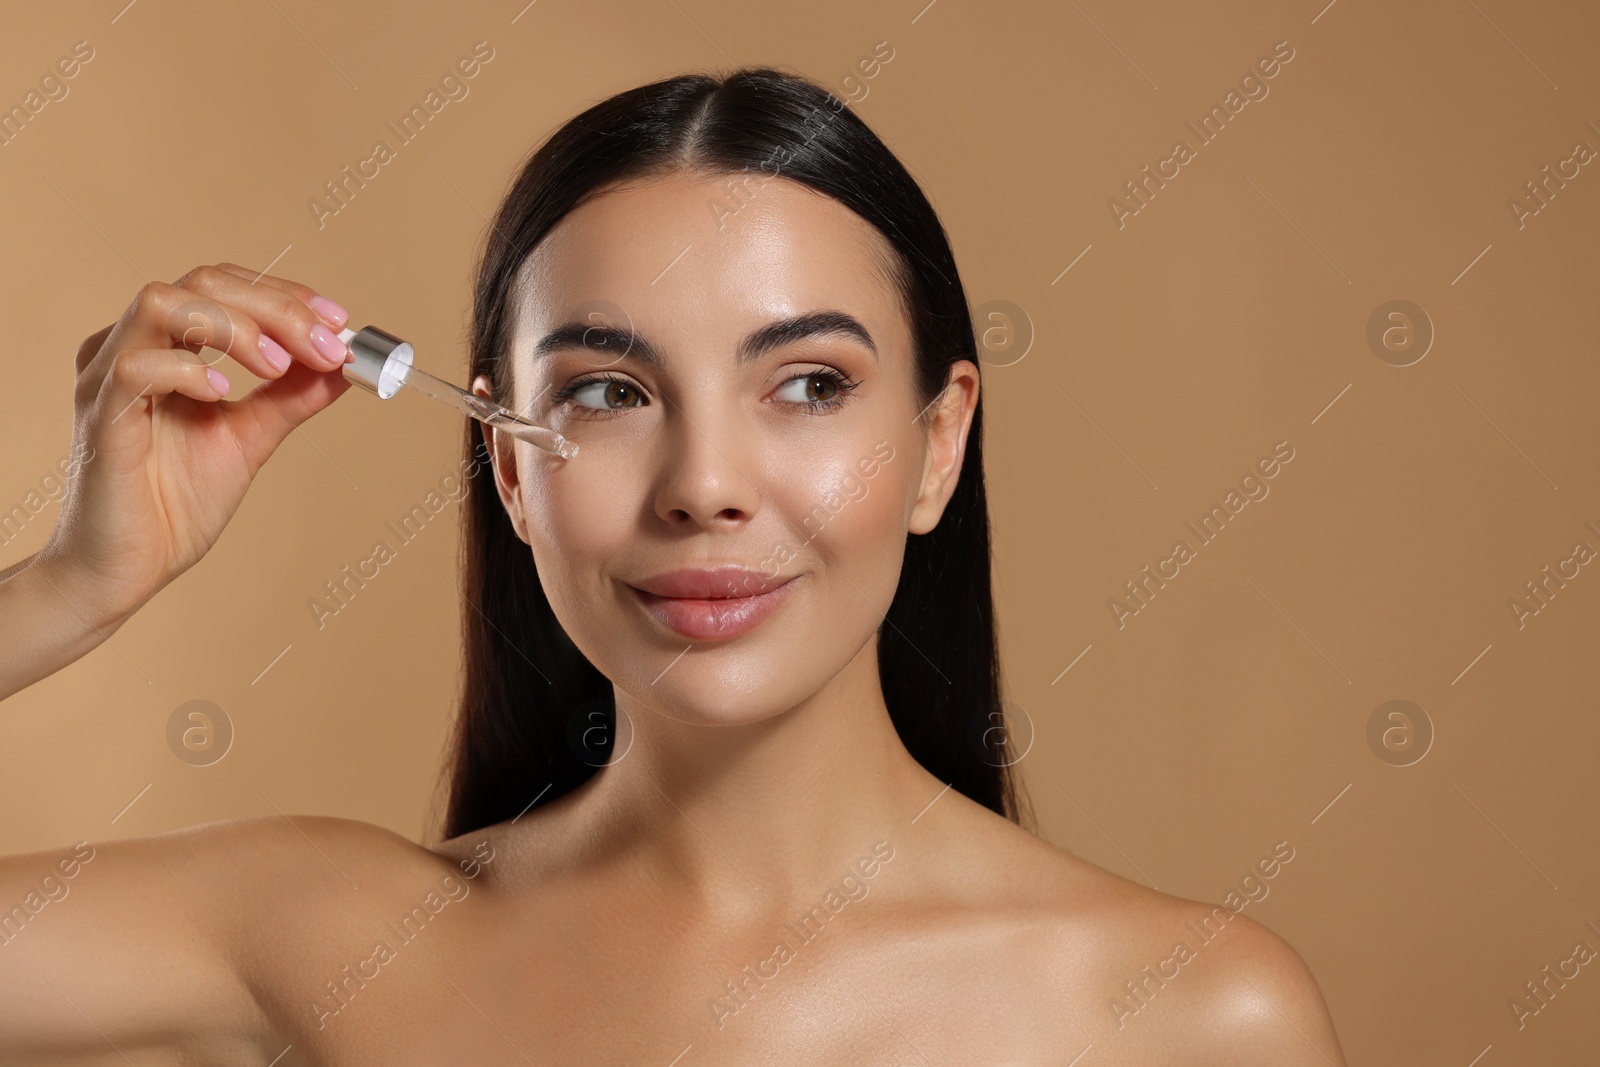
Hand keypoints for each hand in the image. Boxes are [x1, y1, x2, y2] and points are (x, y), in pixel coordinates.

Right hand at [33, 263, 355, 626]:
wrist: (127, 569)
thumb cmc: (174, 504)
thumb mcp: (251, 438)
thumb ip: (291, 398)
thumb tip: (343, 364)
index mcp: (165, 346)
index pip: (225, 287)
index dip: (286, 296)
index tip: (339, 322)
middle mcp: (131, 347)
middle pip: (202, 282)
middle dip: (275, 307)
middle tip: (325, 346)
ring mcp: (107, 377)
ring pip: (161, 302)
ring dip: (234, 326)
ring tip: (278, 366)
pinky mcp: (100, 416)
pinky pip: (133, 367)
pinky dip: (187, 369)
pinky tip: (223, 394)